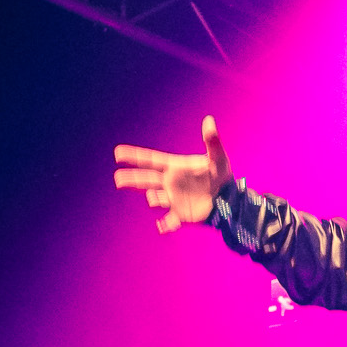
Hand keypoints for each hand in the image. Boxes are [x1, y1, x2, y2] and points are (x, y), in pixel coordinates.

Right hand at [113, 115, 230, 232]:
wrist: (229, 198)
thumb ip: (212, 140)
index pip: (151, 160)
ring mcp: (174, 199)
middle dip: (132, 179)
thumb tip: (209, 120)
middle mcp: (170, 182)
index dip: (134, 156)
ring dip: (153, 198)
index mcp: (175, 167)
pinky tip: (162, 227)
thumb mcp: (218, 157)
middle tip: (117, 178)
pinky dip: (166, 224)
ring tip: (152, 197)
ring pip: (156, 198)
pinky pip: (170, 221)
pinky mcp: (181, 214)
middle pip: (146, 179)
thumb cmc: (222, 175)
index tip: (118, 153)